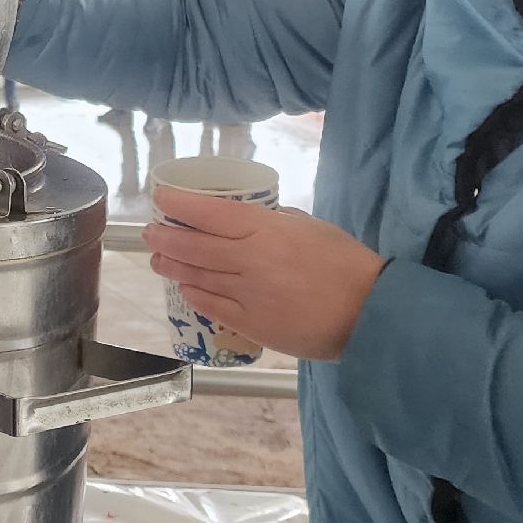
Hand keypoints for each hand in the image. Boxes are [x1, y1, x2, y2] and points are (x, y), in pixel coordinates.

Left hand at [143, 184, 386, 360]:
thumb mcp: (311, 227)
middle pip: (194, 245)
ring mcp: (248, 294)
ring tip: (158, 259)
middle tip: (150, 233)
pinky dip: (195, 294)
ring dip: (172, 266)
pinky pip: (213, 307)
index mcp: (267, 230)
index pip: (210, 212)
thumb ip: (276, 222)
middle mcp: (250, 259)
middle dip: (165, 237)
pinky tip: (185, 287)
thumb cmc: (346, 264)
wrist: (371, 313)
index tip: (161, 197)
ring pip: (198, 276)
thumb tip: (250, 220)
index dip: (180, 204)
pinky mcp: (252, 324)